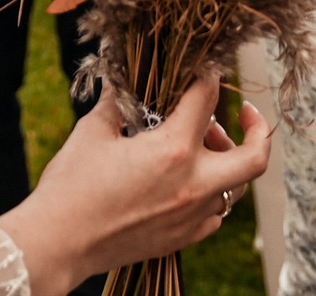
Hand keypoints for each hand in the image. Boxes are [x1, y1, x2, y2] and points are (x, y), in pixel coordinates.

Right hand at [0, 74, 270, 295]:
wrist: (57, 243)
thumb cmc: (71, 186)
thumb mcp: (93, 132)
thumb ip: (116, 102)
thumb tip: (122, 79)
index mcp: (173, 149)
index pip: (207, 100)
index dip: (207, 77)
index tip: (204, 71)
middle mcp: (193, 185)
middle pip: (255, 158)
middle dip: (258, 131)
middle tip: (247, 115)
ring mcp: (191, 216)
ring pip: (234, 188)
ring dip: (226, 163)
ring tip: (201, 148)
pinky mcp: (181, 239)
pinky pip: (214, 215)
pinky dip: (211, 195)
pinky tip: (188, 184)